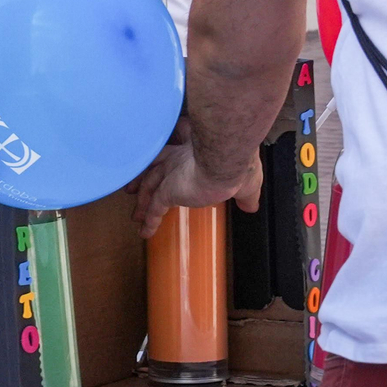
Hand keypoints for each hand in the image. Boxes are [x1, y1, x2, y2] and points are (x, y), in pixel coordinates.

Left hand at [131, 126, 263, 237]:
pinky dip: (149, 222)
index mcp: (195, 153)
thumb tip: (251, 207)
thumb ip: (246, 194)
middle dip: (145, 181)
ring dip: (142, 203)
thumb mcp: (248, 182)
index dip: (170, 160)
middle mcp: (179, 160)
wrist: (227, 162)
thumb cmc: (239, 166)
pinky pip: (154, 209)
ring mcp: (171, 175)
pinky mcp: (167, 191)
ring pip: (149, 189)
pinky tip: (144, 233)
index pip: (177, 153)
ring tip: (136, 216)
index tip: (165, 167)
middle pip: (156, 169)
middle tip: (135, 191)